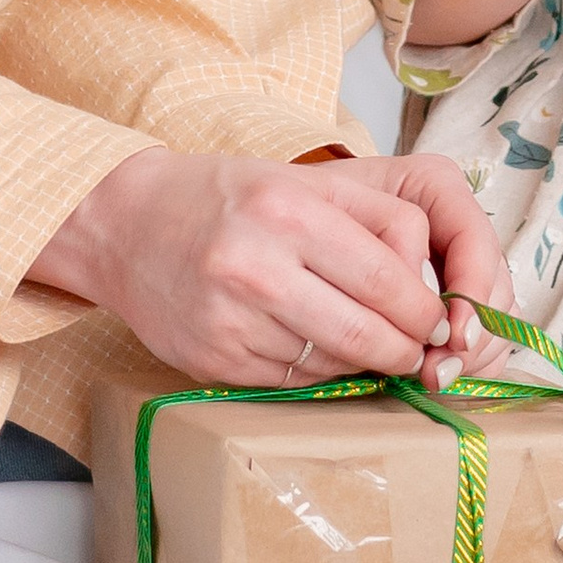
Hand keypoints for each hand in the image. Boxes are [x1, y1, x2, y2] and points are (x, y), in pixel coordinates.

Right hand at [24, 147, 506, 384]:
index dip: (423, 310)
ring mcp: (230, 320)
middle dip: (406, 349)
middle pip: (364, 332)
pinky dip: (320, 373)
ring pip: (331, 364)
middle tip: (420, 349)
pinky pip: (292, 380)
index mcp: (287, 211)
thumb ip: (373, 222)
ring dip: (365, 365)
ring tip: (375, 349)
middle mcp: (256, 266)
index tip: (437, 320)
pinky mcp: (214, 361)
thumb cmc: (225, 197)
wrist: (125, 225)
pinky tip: (321, 351)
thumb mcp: (302, 182)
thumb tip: (432, 287)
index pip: (384, 278)